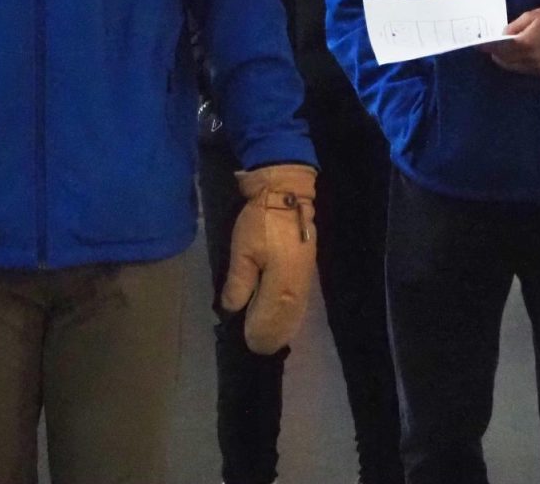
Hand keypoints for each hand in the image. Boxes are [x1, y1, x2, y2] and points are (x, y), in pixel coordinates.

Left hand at [221, 164, 316, 354]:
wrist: (287, 195)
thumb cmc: (261, 222)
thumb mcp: (242, 250)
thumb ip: (239, 282)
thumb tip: (233, 309)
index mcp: (280, 286)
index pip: (267, 322)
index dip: (255, 334)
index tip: (244, 342)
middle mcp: (296, 289)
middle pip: (284, 323)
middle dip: (269, 337)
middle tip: (253, 345)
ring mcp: (305, 281)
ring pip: (294, 316)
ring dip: (281, 330)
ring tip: (267, 340)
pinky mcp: (307, 272)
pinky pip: (300, 305)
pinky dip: (291, 317)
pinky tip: (284, 322)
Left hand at [482, 7, 539, 75]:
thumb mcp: (529, 17)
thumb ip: (512, 28)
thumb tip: (500, 37)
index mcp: (527, 44)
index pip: (502, 49)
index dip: (489, 47)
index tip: (478, 45)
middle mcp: (531, 59)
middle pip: (505, 60)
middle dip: (495, 53)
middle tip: (489, 47)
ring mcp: (536, 67)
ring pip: (512, 66)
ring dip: (504, 59)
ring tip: (498, 51)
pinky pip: (521, 68)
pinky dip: (514, 62)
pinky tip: (511, 55)